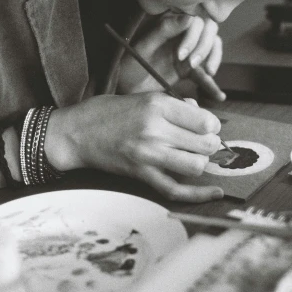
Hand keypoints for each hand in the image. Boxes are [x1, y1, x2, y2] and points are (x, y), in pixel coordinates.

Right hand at [45, 93, 224, 202]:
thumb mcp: (143, 96)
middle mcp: (155, 130)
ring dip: (200, 162)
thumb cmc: (108, 112)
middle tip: (200, 142)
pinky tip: (215, 193)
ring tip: (191, 156)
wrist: (76, 133)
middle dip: (209, 144)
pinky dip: (199, 195)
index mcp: (157, 106)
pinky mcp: (141, 174)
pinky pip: (176, 190)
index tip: (206, 127)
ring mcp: (148, 155)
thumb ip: (174, 105)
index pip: (205, 121)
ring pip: (196, 166)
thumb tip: (201, 115)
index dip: (211, 126)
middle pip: (205, 144)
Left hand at [117, 13, 224, 100]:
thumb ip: (164, 30)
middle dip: (203, 47)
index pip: (195, 20)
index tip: (181, 55)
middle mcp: (181, 34)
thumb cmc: (129, 64)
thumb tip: (189, 17)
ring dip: (212, 58)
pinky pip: (207, 73)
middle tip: (190, 65)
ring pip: (212, 46)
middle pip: (208, 30)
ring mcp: (187, 50)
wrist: (124, 88)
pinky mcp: (190, 69)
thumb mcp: (143, 47)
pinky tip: (219, 96)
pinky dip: (213, 84)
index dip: (193, 36)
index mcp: (170, 24)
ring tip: (207, 73)